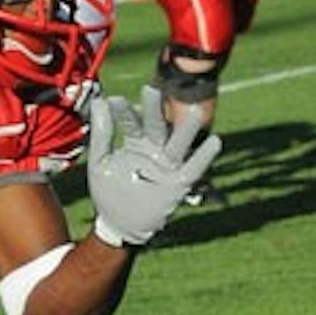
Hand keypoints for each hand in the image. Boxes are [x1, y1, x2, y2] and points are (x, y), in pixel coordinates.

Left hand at [87, 86, 221, 246]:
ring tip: (195, 111)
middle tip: (151, 90)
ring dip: (187, 129)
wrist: (119, 225)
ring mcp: (167, 165)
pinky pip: (194, 168)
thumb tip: (100, 102)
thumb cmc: (109, 192)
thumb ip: (102, 134)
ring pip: (178, 143)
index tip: (113, 101)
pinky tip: (215, 141)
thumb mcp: (100, 162)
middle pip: (156, 125)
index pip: (131, 121)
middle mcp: (154, 149)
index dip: (123, 111)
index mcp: (135, 142)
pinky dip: (204, 156)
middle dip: (154, 109)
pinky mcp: (178, 182)